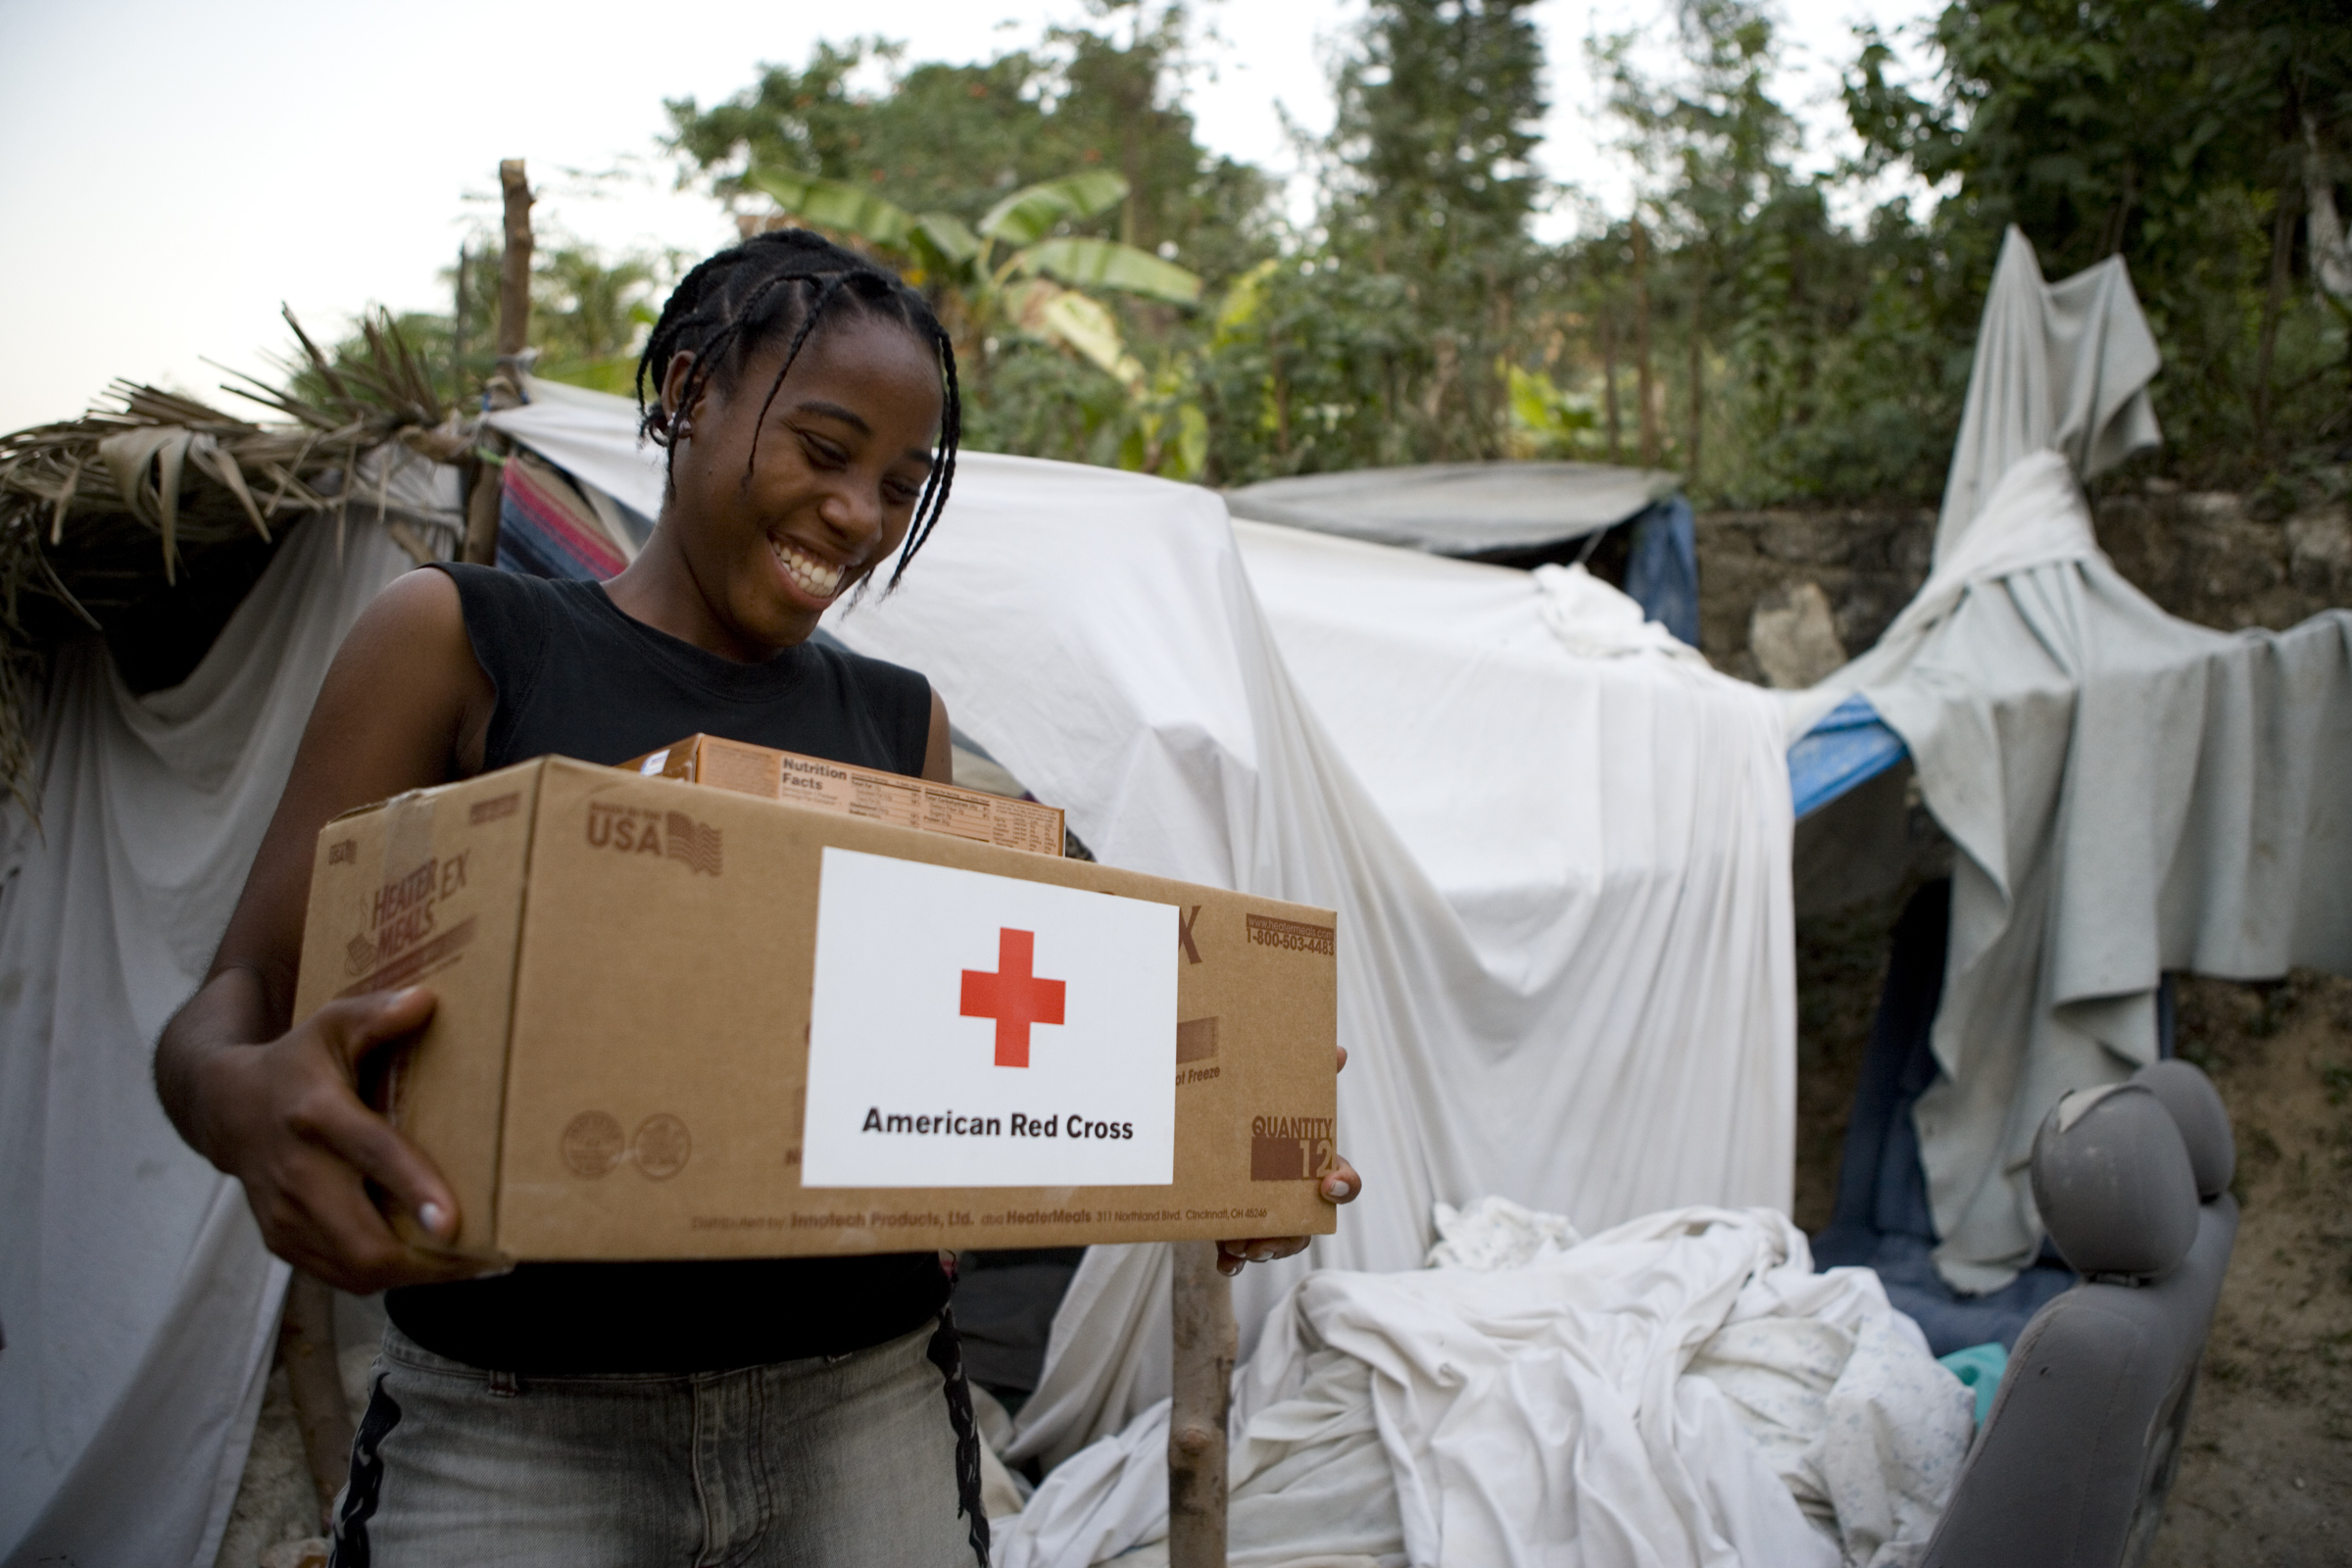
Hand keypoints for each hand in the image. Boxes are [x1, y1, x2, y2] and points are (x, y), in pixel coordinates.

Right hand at [199, 987, 485, 1293]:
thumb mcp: (331, 1025)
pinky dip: (386, 1275)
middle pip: (363, 1240)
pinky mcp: (282, 1241)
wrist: (224, 1107)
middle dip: (427, 1261)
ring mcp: (285, 1214)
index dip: (411, 1188)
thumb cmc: (295, 1063)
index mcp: (317, 1114)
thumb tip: (426, 1001)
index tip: (453, 1221)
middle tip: (489, 1256)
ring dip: (415, 1274)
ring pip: (355, 1270)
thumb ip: (377, 1014)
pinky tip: (425, 1261)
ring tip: (470, 1262)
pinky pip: (340, 1277)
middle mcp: (297, 1171)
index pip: (369, 1154)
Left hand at [1217, 1045, 1360, 1277]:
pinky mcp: (1239, 1231)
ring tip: (1236, 1243)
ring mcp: (1269, 1218)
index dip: (1343, 1187)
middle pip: (1307, 1226)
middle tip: (1267, 1237)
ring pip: (1277, 1244)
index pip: (1344, 1182)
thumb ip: (1308, 1078)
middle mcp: (1295, 1197)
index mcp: (1312, 1166)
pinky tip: (1225, 1262)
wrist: (1213, 1141)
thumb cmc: (1258, 1121)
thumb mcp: (1279, 1098)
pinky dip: (1234, 1262)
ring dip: (1261, 1248)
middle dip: (1290, 1236)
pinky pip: (1243, 1257)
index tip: (1326, 1185)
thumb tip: (1337, 1050)